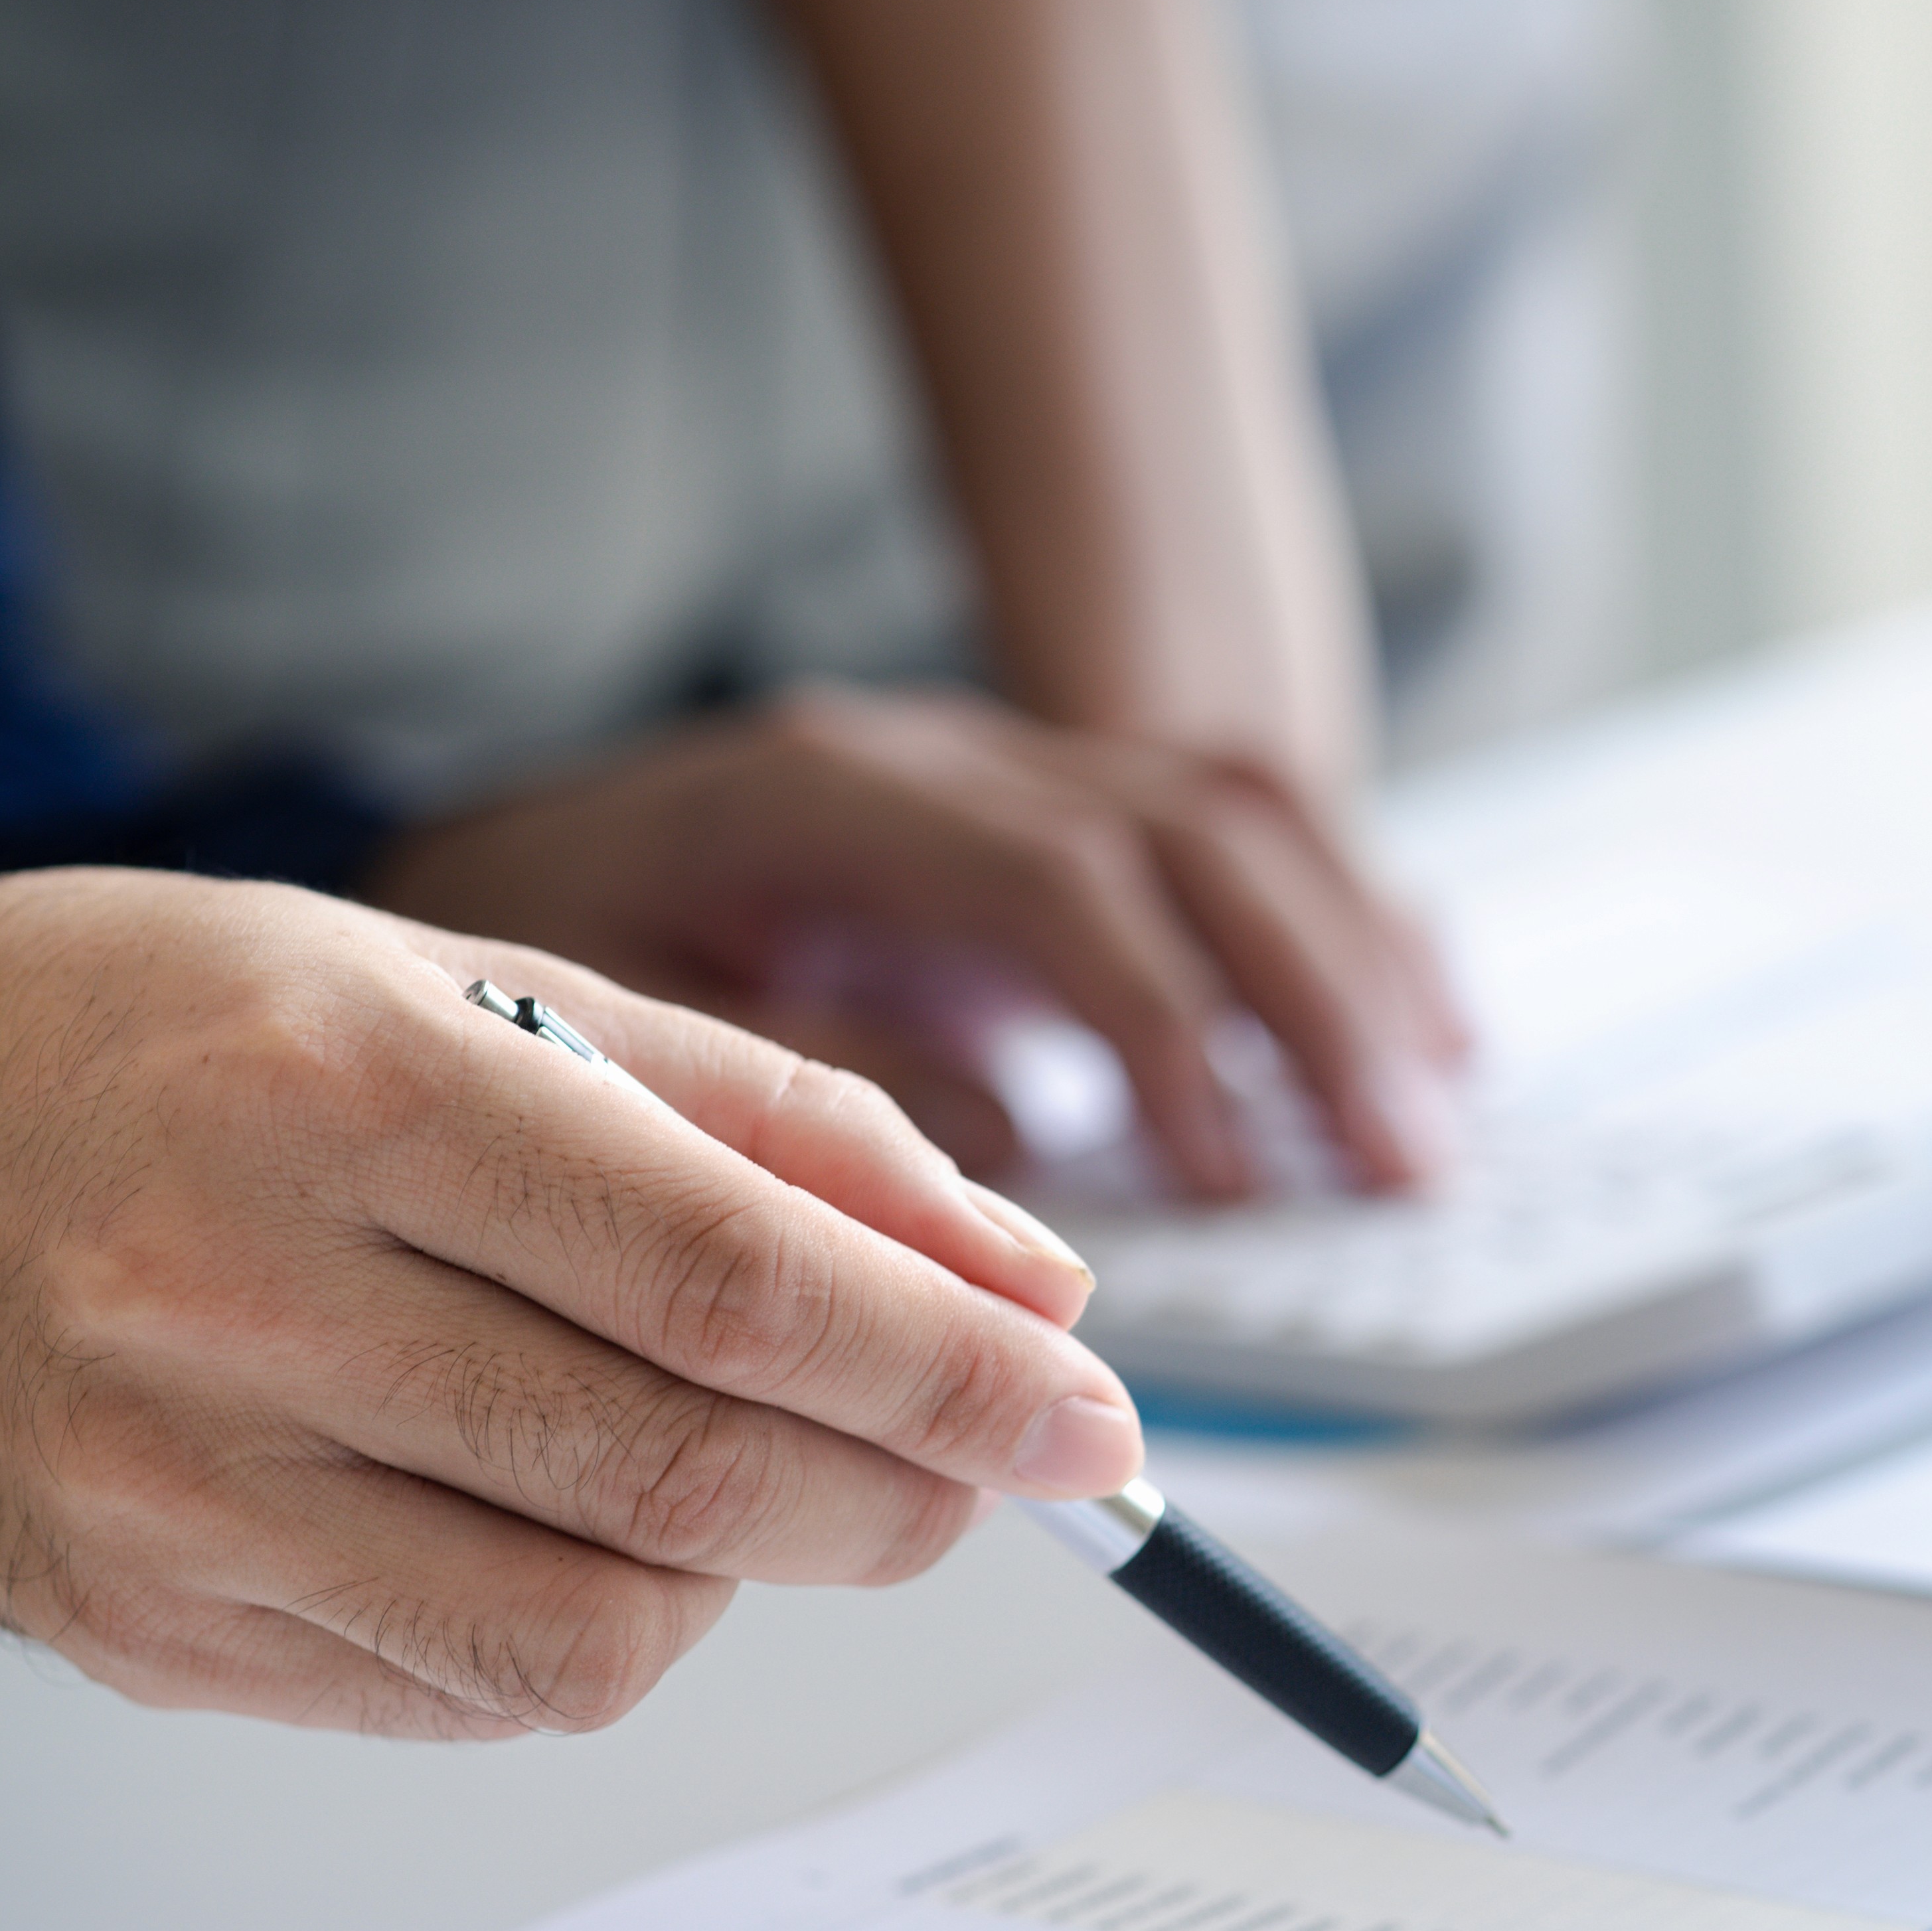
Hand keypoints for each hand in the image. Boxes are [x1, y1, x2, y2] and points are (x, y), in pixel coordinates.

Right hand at [0, 867, 1142, 1734]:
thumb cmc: (153, 1038)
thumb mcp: (458, 989)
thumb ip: (764, 1125)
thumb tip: (1017, 1276)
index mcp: (338, 1088)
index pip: (730, 1280)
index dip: (952, 1371)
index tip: (1090, 1418)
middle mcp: (239, 1299)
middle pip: (685, 1473)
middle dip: (900, 1490)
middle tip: (987, 1463)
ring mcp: (176, 1494)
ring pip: (594, 1632)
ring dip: (742, 1574)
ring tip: (730, 1465)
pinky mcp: (147, 1635)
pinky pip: (467, 1694)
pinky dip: (584, 1627)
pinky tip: (555, 1516)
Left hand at [366, 690, 1468, 1201]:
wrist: (503, 852)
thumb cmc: (550, 951)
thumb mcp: (618, 1025)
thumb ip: (796, 1088)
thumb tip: (1001, 1170)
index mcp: (829, 793)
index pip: (1055, 884)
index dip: (1163, 1029)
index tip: (1231, 1177)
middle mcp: (942, 752)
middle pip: (1191, 829)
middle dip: (1314, 997)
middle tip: (1400, 1160)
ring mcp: (1008, 765)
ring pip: (1237, 819)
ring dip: (1352, 966)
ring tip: (1428, 1118)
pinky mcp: (1051, 811)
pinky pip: (1235, 835)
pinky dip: (1341, 924)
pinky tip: (1421, 1016)